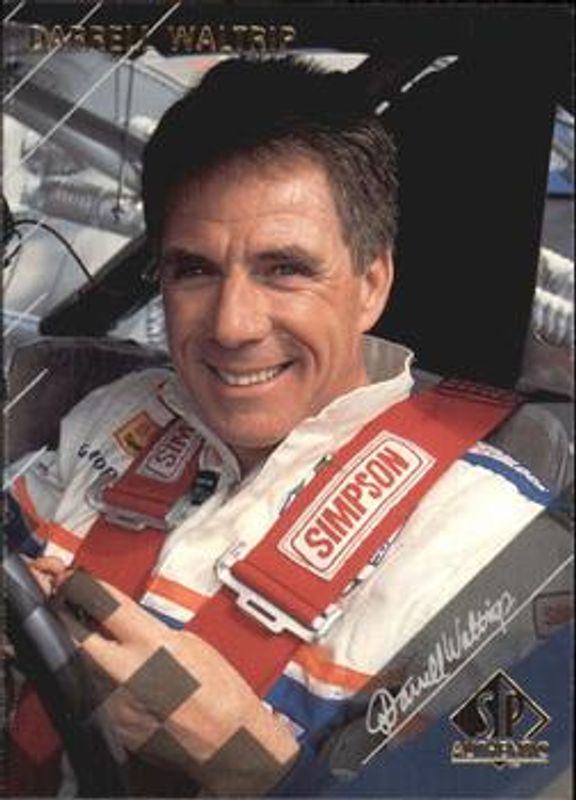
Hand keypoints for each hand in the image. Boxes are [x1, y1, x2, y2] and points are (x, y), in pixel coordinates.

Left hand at [49, 567, 298, 795]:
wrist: (227, 737)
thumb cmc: (220, 692)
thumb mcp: (189, 641)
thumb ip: (149, 629)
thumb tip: (123, 623)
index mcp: (152, 643)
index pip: (101, 604)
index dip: (80, 586)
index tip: (75, 581)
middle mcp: (127, 673)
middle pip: (74, 635)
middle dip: (67, 617)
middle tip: (71, 606)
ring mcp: (115, 702)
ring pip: (79, 667)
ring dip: (85, 652)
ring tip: (107, 645)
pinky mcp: (112, 726)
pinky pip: (94, 695)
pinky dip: (100, 682)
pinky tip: (121, 678)